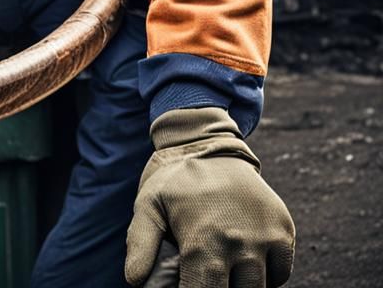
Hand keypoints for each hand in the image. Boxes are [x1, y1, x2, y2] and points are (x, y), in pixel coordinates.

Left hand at [126, 107, 294, 287]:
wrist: (208, 143)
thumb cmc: (175, 180)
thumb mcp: (149, 204)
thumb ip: (141, 244)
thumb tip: (134, 281)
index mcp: (203, 242)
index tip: (191, 284)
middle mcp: (238, 243)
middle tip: (206, 271)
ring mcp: (265, 237)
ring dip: (243, 283)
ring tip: (223, 266)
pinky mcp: (283, 230)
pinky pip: (281, 274)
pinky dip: (267, 275)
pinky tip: (244, 258)